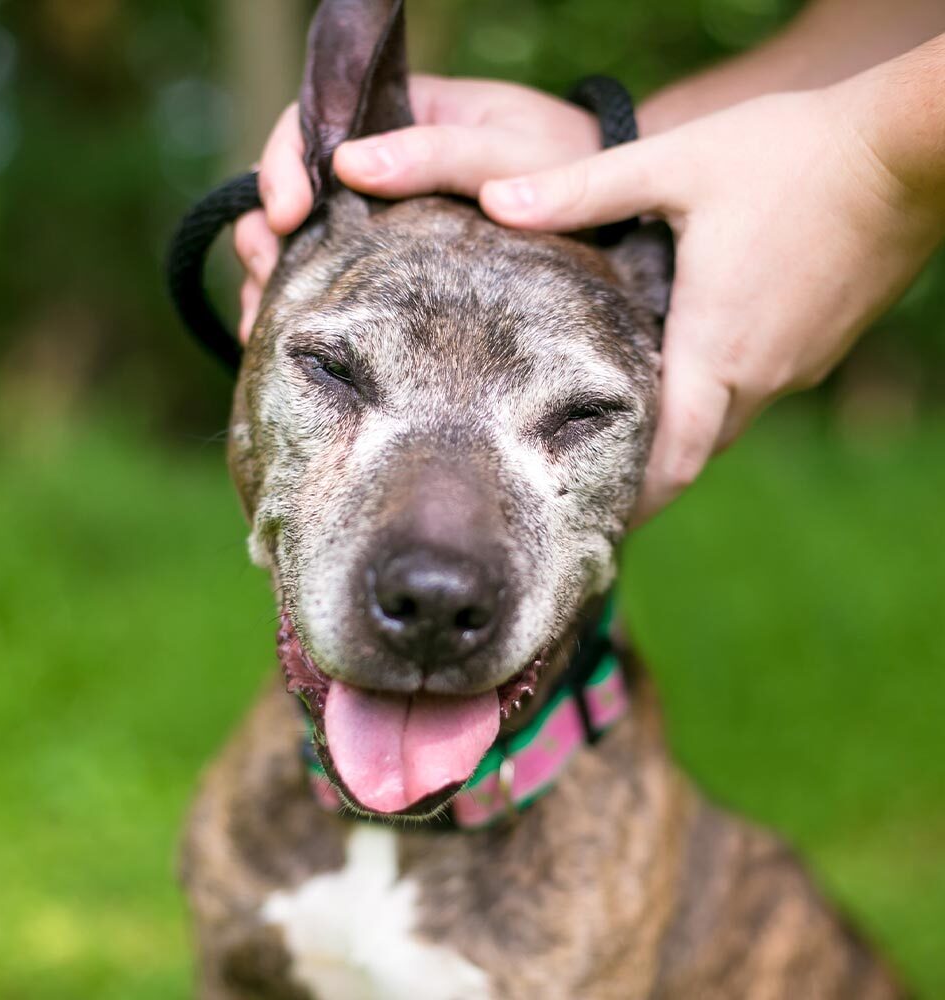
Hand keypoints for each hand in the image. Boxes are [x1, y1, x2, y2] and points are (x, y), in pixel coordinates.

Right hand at [233, 76, 600, 340]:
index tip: (286, 216)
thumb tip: (350, 165)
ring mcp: (382, 217)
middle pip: (293, 190)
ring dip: (274, 278)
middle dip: (265, 234)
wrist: (610, 207)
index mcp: (396, 117)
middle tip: (264, 278)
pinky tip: (290, 337)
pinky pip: (336, 277)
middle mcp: (378, 166)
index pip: (309, 124)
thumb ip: (434, 154)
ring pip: (305, 240)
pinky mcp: (393, 263)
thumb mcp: (505, 152)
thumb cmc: (563, 162)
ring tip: (261, 322)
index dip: (282, 167)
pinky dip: (307, 303)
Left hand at [477, 84, 943, 521]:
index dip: (634, 501)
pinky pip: (761, 390)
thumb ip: (584, 191)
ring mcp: (800, 364)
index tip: (594, 523)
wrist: (913, 147)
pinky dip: (720, 394)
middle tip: (595, 472)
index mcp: (718, 349)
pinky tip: (696, 362)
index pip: (673, 460)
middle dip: (650, 470)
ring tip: (634, 422)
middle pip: (695, 449)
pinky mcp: (823, 345)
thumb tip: (496, 200)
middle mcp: (762, 374)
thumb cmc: (795, 154)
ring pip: (728, 420)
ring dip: (684, 429)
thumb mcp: (676, 165)